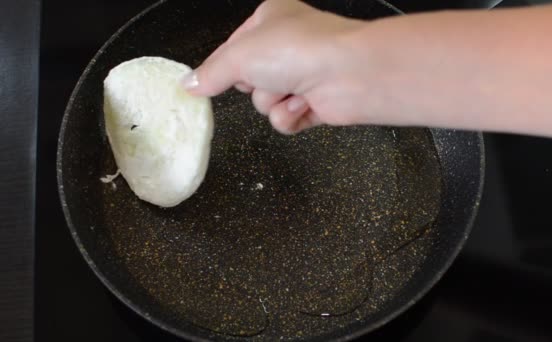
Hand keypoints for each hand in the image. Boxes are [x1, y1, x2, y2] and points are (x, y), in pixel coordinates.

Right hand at [182, 0, 368, 133]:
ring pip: (264, 101)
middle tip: (267, 76)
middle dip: (254, 84)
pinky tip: (303, 105)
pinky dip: (290, 116)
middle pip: (247, 79)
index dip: (222, 67)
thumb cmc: (298, 49)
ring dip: (273, 101)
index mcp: (270, 20)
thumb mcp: (240, 54)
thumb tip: (188, 84)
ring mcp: (303, 75)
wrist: (350, 74)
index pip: (231, 48)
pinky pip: (284, 120)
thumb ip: (212, 72)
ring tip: (292, 90)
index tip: (206, 82)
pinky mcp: (314, 103)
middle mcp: (287, 45)